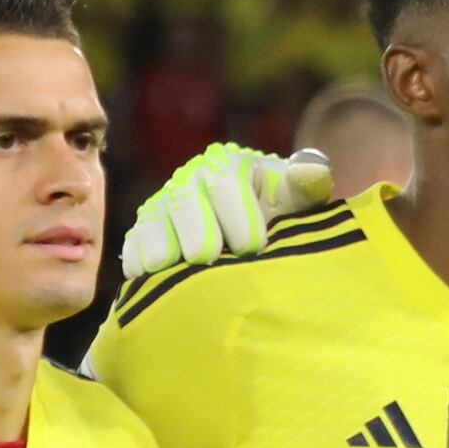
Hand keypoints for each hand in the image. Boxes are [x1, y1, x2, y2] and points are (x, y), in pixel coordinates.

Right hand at [120, 142, 331, 283]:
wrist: (261, 236)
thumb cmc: (283, 216)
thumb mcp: (300, 199)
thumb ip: (307, 185)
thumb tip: (314, 171)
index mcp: (229, 166)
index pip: (225, 179)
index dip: (238, 214)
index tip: (254, 247)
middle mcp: (191, 181)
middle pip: (184, 202)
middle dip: (199, 235)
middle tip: (211, 260)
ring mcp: (164, 207)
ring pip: (154, 223)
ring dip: (164, 250)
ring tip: (178, 272)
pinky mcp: (146, 234)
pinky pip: (134, 245)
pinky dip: (140, 264)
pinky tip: (151, 282)